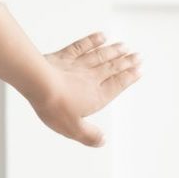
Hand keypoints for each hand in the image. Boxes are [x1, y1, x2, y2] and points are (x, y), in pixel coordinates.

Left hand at [33, 31, 141, 147]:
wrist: (38, 84)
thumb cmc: (55, 106)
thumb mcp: (73, 128)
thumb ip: (89, 135)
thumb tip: (102, 141)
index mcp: (97, 95)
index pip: (118, 84)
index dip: (130, 77)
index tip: (140, 70)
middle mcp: (91, 78)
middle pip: (113, 67)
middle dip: (127, 62)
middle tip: (138, 56)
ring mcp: (78, 65)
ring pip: (101, 55)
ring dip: (114, 50)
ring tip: (124, 46)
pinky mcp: (64, 56)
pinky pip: (81, 46)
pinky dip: (92, 40)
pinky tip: (101, 36)